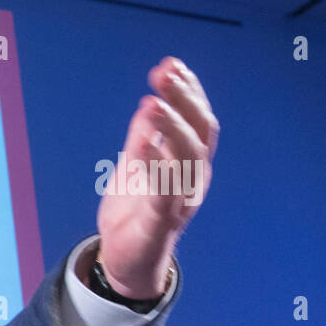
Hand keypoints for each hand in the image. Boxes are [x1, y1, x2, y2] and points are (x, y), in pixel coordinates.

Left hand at [96, 57, 219, 297]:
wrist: (126, 262)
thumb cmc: (134, 212)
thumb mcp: (135, 167)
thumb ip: (143, 138)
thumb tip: (150, 102)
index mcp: (188, 163)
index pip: (197, 120)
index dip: (188, 91)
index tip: (171, 64)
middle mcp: (193, 179)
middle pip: (199, 132)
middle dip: (184, 100)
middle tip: (163, 73)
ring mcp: (181, 201)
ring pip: (188, 159)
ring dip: (172, 128)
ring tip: (153, 102)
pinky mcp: (161, 223)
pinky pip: (165, 192)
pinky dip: (157, 166)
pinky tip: (145, 144)